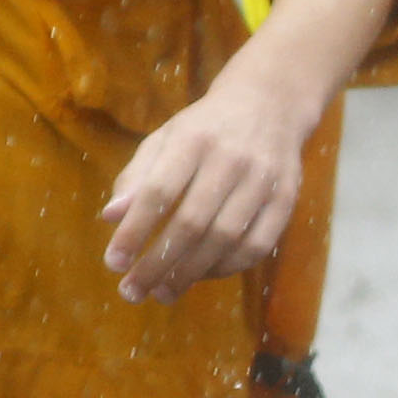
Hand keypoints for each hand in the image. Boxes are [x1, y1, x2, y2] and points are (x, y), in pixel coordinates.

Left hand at [102, 47, 339, 303]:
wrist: (271, 105)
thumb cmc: (205, 129)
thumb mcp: (164, 140)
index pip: (159, 192)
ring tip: (162, 293)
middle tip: (132, 292)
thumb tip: (111, 218)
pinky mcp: (287, 198)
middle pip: (193, 222)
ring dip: (191, 273)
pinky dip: (227, 267)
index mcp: (194, 140)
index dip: (135, 231)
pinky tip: (202, 276)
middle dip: (159, 264)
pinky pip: (258, 245)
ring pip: (226, 238)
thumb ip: (137, 178)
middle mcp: (232, 158)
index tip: (113, 264)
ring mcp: (265, 179)